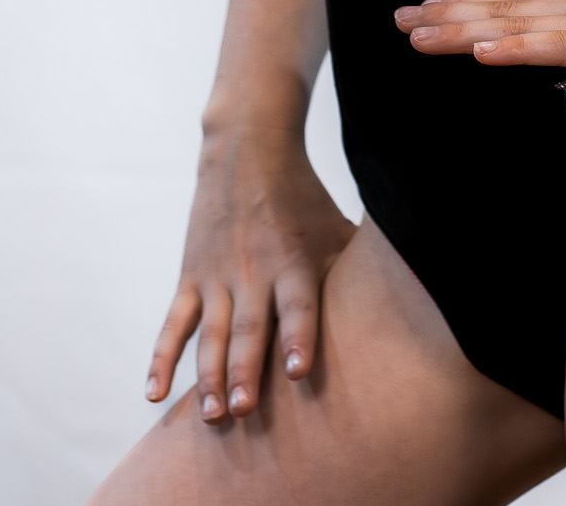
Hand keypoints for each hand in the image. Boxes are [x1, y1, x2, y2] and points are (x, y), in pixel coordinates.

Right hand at [145, 124, 354, 421]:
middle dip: (245, 370)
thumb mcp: (335, 229)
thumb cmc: (303, 199)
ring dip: (209, 376)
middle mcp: (254, 271)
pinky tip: (154, 394)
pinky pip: (173, 324)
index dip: (299, 336)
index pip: (299, 305)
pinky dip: (161, 358)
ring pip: (211, 334)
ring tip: (212, 414)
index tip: (297, 370)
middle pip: (250, 328)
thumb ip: (356, 271)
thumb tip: (411, 299)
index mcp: (294, 261)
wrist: (247, 150)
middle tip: (243, 410)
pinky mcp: (192, 277)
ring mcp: (218, 276)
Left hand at [394, 0, 565, 74]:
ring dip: (463, 31)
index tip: (426, 7)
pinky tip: (482, 51)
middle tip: (396, 21)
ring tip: (417, 34)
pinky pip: (556, 46)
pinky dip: (516, 47)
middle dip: (447, 17)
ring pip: (515, 25)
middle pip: (501, 9)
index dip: (468, 3)